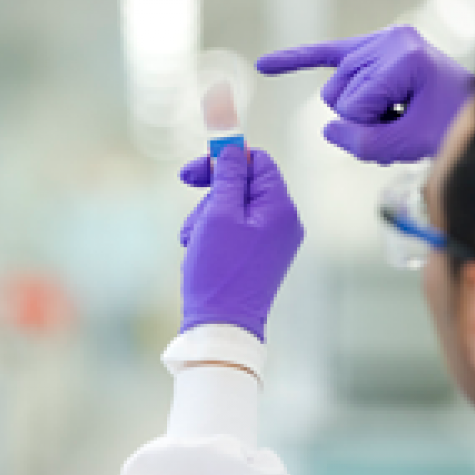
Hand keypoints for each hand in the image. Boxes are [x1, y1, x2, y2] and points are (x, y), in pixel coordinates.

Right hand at [178, 146, 303, 341]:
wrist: (222, 327)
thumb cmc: (219, 271)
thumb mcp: (218, 215)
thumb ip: (227, 175)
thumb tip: (232, 146)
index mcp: (280, 208)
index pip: (258, 162)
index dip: (225, 159)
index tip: (193, 171)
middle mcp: (283, 223)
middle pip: (243, 185)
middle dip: (211, 196)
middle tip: (191, 217)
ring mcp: (273, 242)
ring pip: (233, 208)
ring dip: (207, 218)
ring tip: (193, 243)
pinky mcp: (259, 257)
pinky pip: (234, 231)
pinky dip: (212, 235)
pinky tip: (199, 253)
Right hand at [257, 25, 474, 163]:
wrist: (474, 112)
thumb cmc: (449, 125)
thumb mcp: (408, 142)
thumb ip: (363, 142)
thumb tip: (329, 130)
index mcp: (403, 55)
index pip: (353, 103)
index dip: (370, 129)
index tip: (403, 127)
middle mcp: (389, 40)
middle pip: (337, 93)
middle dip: (360, 118)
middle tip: (398, 121)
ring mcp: (380, 41)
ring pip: (333, 89)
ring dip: (356, 110)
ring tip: (393, 113)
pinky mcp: (371, 48)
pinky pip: (324, 54)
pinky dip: (297, 60)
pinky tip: (266, 66)